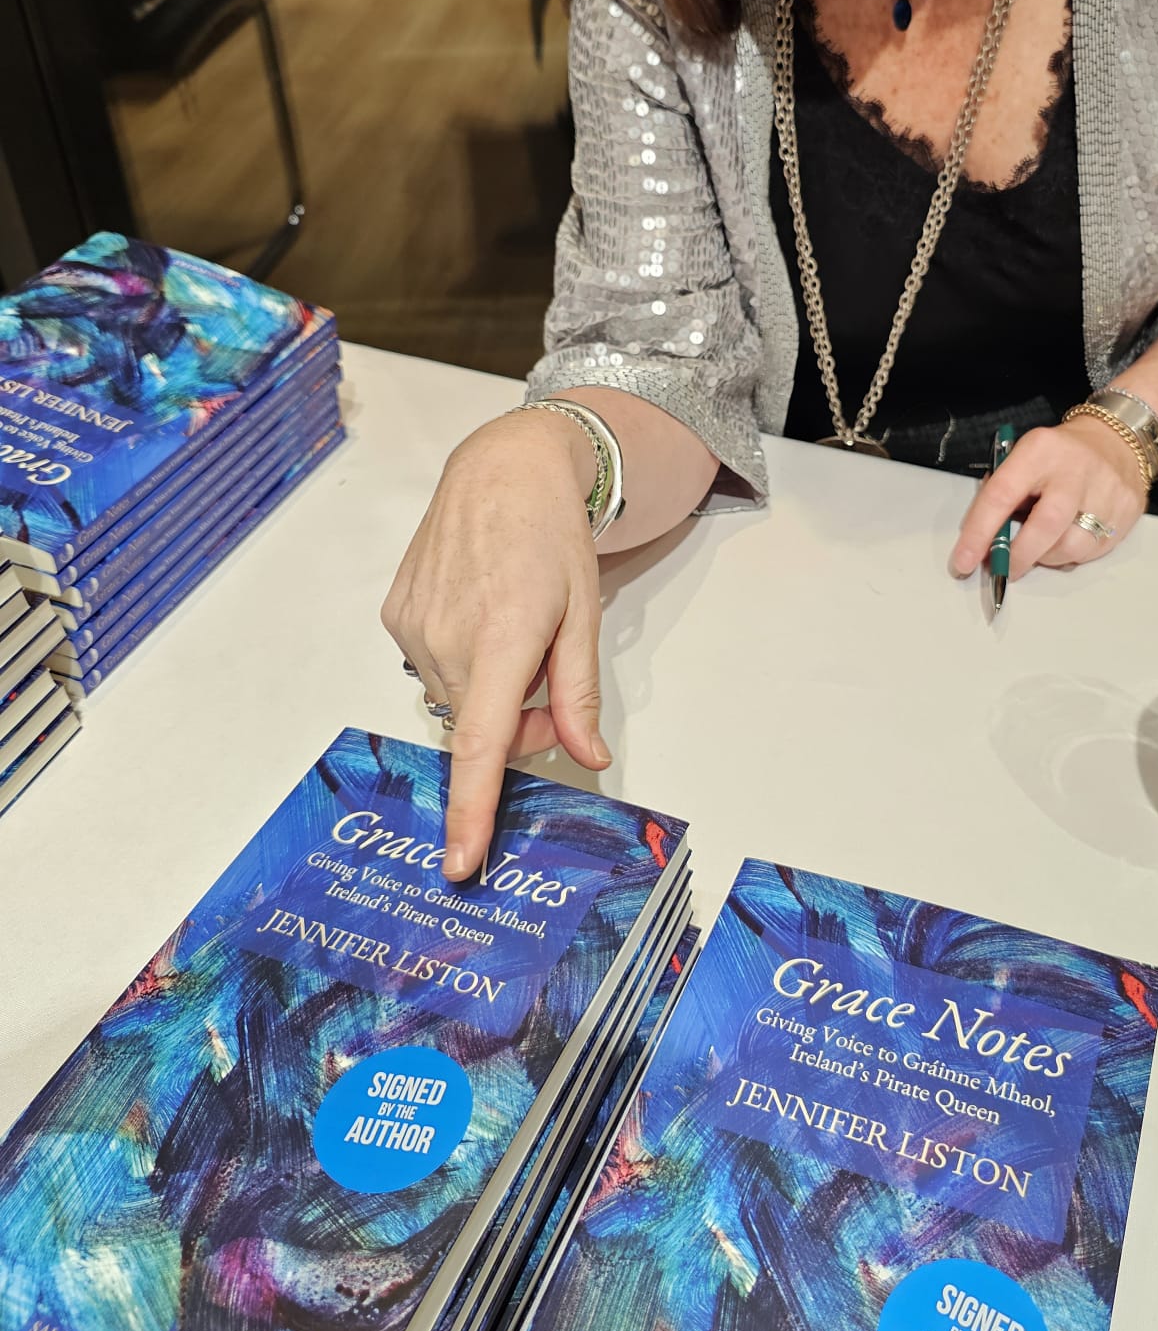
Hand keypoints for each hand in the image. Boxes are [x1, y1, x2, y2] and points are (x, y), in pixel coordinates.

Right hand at [381, 409, 608, 880]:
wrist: (500, 469)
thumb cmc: (551, 535)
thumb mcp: (583, 614)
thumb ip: (579, 692)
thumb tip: (589, 756)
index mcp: (503, 641)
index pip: (483, 746)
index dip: (473, 810)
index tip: (462, 861)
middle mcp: (447, 639)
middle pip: (480, 729)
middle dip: (518, 725)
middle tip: (550, 685)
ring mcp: (412, 628)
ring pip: (456, 701)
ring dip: (488, 694)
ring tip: (515, 636)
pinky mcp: (394, 615)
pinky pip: (431, 668)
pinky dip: (461, 663)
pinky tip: (480, 615)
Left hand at [949, 418, 1147, 581]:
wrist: (1117, 439)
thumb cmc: (1059, 454)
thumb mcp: (1024, 456)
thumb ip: (1003, 493)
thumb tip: (985, 542)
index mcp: (1041, 451)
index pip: (1002, 495)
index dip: (979, 533)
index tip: (964, 561)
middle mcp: (1076, 470)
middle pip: (1045, 526)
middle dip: (1017, 556)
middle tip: (1003, 569)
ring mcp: (1107, 492)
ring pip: (1072, 547)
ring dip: (1045, 558)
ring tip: (1038, 548)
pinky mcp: (1127, 512)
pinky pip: (1093, 551)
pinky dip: (1071, 554)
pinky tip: (1064, 539)